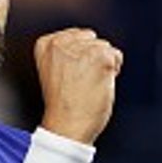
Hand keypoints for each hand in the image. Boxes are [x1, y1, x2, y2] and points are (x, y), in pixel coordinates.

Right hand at [35, 28, 121, 145]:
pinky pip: (116, 56)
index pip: (75, 36)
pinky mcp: (100, 57)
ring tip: (87, 85)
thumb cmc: (62, 105)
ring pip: (104, 47)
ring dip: (102, 66)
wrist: (66, 126)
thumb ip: (66, 52)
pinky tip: (98, 85)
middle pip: (91, 39)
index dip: (78, 57)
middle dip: (91, 58)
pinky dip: (113, 71)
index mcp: (45, 43)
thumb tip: (89, 41)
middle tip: (80, 82)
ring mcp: (81, 48)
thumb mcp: (55, 70)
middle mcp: (60, 42)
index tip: (69, 76)